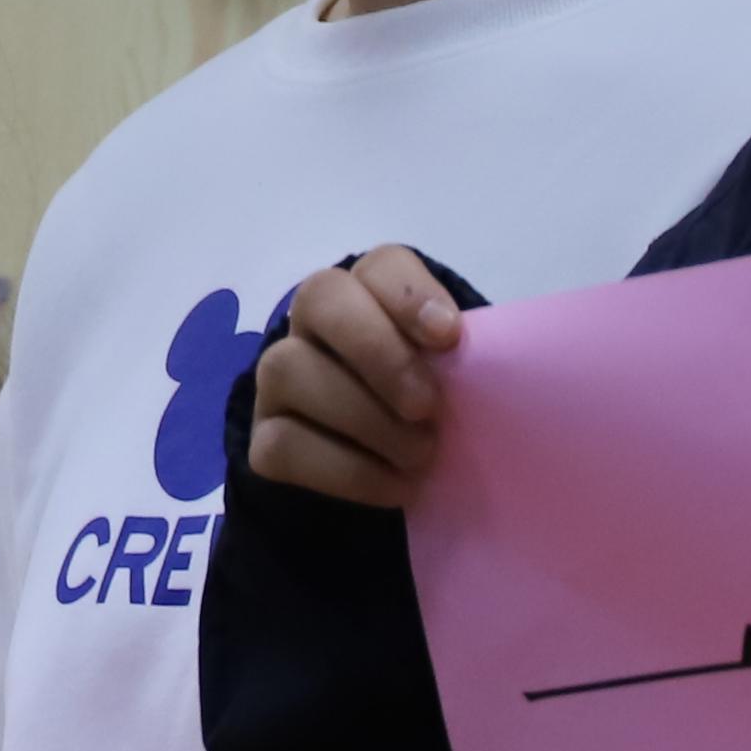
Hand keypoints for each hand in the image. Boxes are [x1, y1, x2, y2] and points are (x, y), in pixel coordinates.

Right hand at [242, 247, 465, 509]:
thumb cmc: (436, 412)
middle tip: (426, 406)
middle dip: (377, 352)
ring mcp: (278, 379)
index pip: (379, 265)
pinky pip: (284, 444)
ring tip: (419, 455)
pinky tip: (395, 485)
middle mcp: (314, 325)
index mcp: (371, 296)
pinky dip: (348, 470)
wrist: (393, 474)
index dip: (409, 293)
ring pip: (288, 368)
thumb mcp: (457, 379)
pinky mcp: (263, 439)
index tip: (448, 337)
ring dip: (365, 418)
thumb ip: (465, 363)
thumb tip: (487, 371)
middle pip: (319, 298)